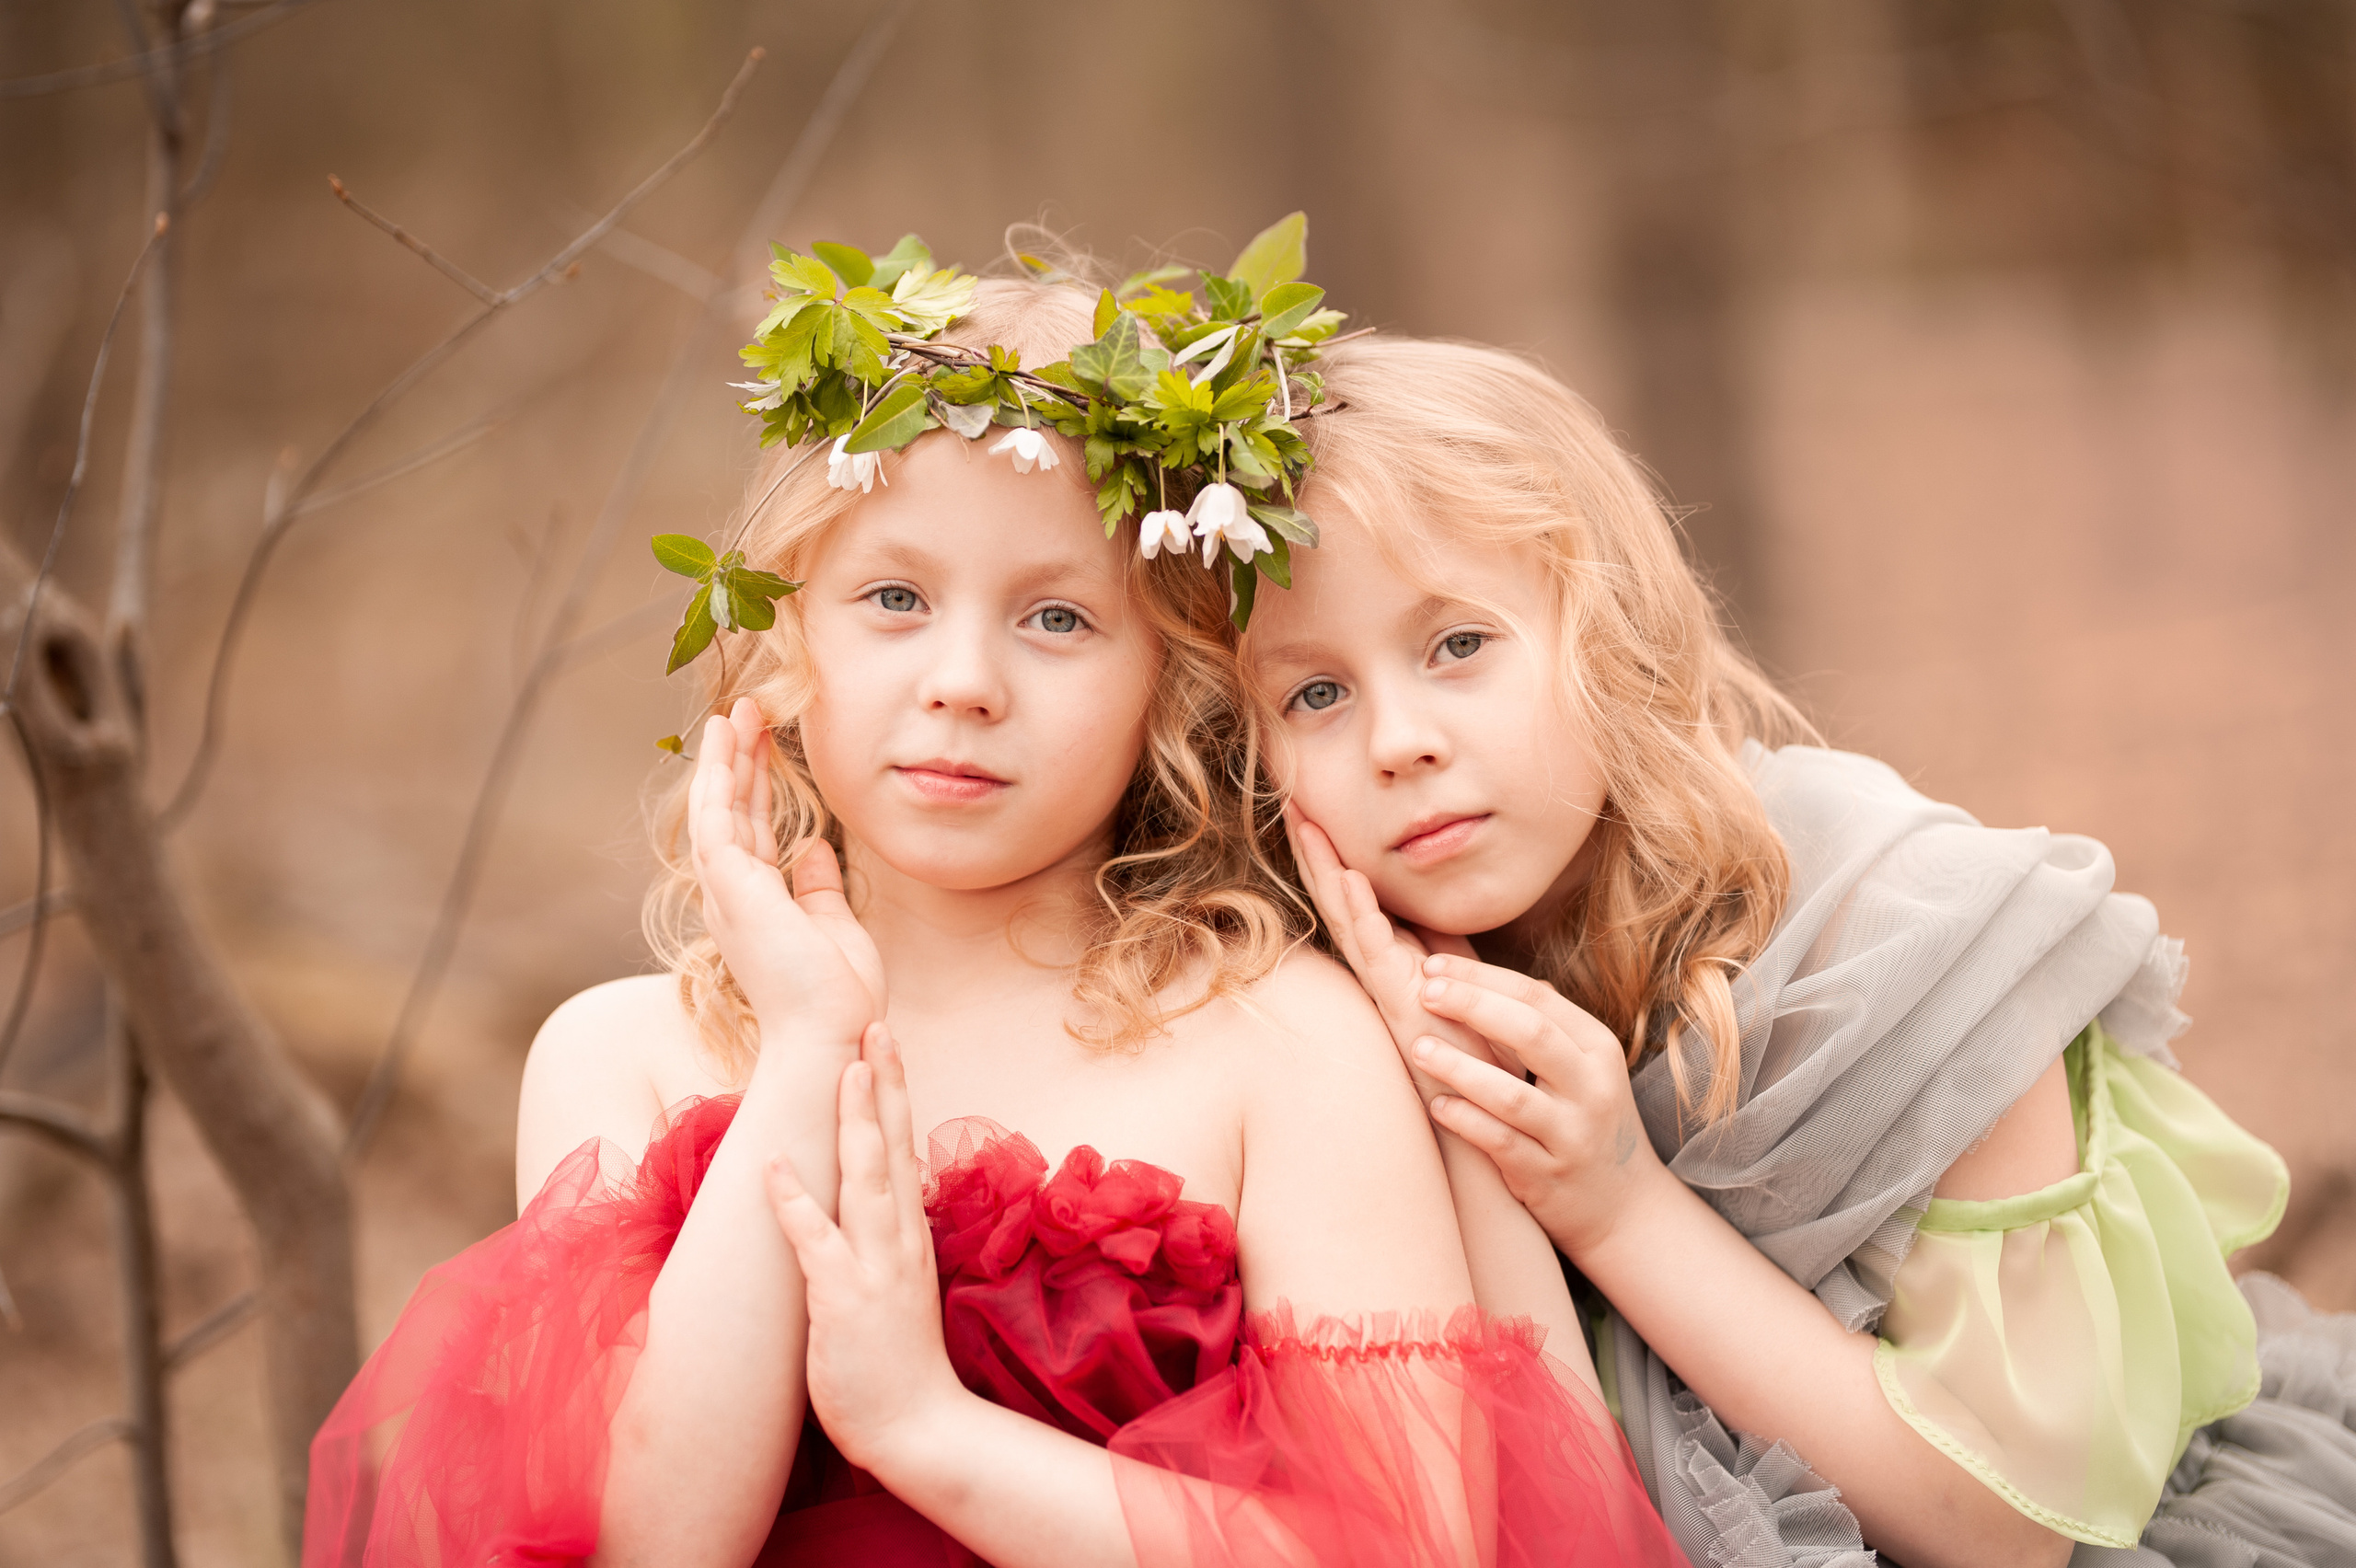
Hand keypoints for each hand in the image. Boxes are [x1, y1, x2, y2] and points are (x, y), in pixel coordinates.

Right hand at [690, 697, 884, 1047]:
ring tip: (734, 711)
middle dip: (738, 760)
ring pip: (716, 809)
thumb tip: (815, 849)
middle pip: (731, 812)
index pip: (753, 831)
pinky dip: (720, 780)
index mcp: (756, 906)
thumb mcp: (834, 928)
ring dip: (724, 758)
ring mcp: (727, 893)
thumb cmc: (836, 998)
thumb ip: (819, 887)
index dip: (758, 786)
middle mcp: (733, 897)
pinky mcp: (731, 889)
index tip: (766, 745)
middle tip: (745, 712)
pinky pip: (716, 821)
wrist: (831, 1037)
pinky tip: (727, 744)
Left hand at [765, 1025, 966, 1477]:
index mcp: (907, 1234)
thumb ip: (886, 1238)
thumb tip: (880, 1195)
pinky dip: (794, 1201)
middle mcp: (898, 1240)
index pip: (902, 1147)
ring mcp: (874, 1268)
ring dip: (856, 1123)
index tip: (883, 1042)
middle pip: (892, 1146)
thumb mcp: (897, 1286)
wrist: (922, 1429)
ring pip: (866, 1180)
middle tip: (877, 1024)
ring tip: (847, 1069)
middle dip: (884, 1083)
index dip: (893, 1093)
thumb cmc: (900, 1363)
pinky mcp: (844, 1300)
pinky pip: (815, 1241)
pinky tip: (773, 1165)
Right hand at [1284, 804, 1506, 1095]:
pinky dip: (1366, 916)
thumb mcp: (1459, 977)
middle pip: (1337, 900)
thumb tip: (1421, 909)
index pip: (1354, 897)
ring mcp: (1387, 986)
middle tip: (1292, 804)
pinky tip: (1353, 884)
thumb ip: (1441, 944)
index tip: (1313, 811)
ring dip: (1329, 873)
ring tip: (1309, 829)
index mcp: (1393, 957)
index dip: (1332, 855)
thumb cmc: (1474, 1043)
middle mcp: (1380, 969)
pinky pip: (1379, 952)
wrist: (1486, 1102)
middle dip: (1315, 853)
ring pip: (1349, 920)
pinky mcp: (1403, 1004)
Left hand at [1409, 954, 1665, 1259]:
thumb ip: (1540, 1024)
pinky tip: (1436, 1106)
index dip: (1482, 977)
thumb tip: (1477, 975)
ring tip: (1417, 1047)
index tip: (1433, 965)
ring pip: (1511, 1095)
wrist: (1626, 1207)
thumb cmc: (1585, 1121)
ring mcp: (1572, 1135)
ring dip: (1459, 1068)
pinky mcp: (1549, 1176)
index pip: (1538, 997)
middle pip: (1530, 1033)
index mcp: (1598, 1048)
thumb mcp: (1582, 1068)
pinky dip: (1466, 1121)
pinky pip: (1501, 1143)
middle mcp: (1592, 1087)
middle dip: (1472, 1006)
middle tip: (1423, 991)